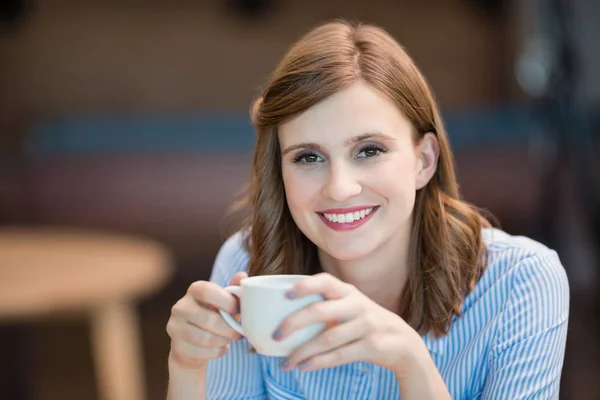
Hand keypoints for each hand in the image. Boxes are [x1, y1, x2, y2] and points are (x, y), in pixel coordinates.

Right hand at [167, 272, 246, 369]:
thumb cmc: (214, 316)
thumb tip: (243, 274)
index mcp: (194, 290)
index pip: (207, 291)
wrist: (192, 344)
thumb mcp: (224, 302)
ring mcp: (175, 327)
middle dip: (229, 329)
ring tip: (228, 340)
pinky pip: (202, 353)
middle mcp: (180, 307)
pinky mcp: (176, 348)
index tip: (237, 310)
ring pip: (205, 339)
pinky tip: (219, 349)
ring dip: (223, 341)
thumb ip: (233, 290)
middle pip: (208, 319)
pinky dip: (216, 353)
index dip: (226, 301)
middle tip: (239, 333)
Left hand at [273, 272, 421, 373]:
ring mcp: (365, 325)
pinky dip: (318, 362)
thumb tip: (283, 319)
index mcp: (348, 292)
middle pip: (320, 311)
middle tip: (276, 335)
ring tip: (286, 362)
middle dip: (294, 323)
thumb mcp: (350, 306)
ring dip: (302, 351)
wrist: (402, 341)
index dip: (305, 285)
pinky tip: (303, 367)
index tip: (286, 293)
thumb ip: (325, 306)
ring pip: (327, 338)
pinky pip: (339, 355)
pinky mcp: (371, 346)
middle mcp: (356, 305)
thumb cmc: (364, 322)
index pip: (325, 281)